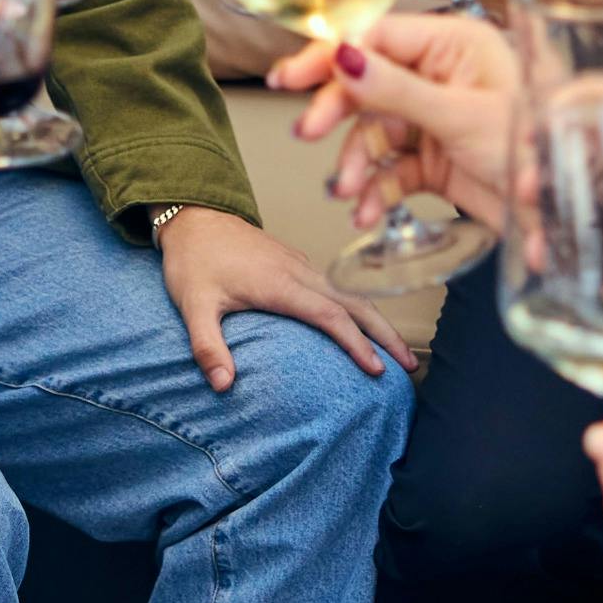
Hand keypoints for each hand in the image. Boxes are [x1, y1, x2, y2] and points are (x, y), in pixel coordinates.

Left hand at [155, 207, 413, 389]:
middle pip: (355, 303)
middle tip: (409, 365)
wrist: (192, 217)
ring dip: (378, 321)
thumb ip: (207, 346)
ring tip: (399, 352)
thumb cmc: (193, 260)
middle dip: (385, 334)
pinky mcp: (298, 262)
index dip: (355, 342)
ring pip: (352, 293)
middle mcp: (298, 272)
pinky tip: (366, 324)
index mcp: (279, 283)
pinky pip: (339, 286)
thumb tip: (222, 386)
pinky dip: (360, 307)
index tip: (376, 368)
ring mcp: (301, 264)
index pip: (329, 315)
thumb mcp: (193, 305)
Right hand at [266, 13, 522, 226]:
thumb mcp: (461, 116)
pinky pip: (390, 168)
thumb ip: (397, 89)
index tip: (290, 77)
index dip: (330, 57)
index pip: (376, 37)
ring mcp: (436, 118)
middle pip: (367, 83)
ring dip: (354, 161)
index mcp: (453, 44)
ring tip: (348, 190)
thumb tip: (343, 58)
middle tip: (308, 134)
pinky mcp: (435, 159)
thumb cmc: (535, 148)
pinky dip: (375, 189)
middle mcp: (441, 74)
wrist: (565, 210)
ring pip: (373, 131)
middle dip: (336, 113)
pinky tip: (366, 208)